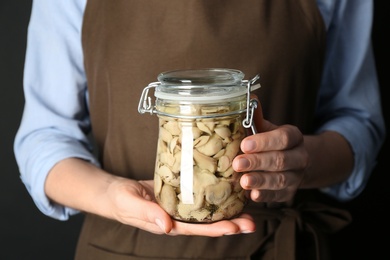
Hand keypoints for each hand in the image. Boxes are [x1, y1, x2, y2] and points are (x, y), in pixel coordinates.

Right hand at [106, 179, 255, 235]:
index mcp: (167, 224)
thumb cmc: (121, 200)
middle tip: (252, 222)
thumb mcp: (130, 204)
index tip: (234, 228)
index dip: (215, 229)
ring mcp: (180, 208)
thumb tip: (166, 226)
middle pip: (207, 224)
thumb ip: (147, 214)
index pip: (196, 229)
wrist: (117, 193)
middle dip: (230, 224)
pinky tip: (227, 192)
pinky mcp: (180, 196)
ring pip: (207, 212)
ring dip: (227, 212)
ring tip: (248, 210)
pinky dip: (214, 197)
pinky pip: (200, 199)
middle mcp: (178, 219)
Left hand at [232, 96, 307, 202]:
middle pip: (281, 160)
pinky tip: (252, 196)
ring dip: (261, 181)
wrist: (294, 162)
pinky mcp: (289, 193)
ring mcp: (296, 177)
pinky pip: (278, 196)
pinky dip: (265, 196)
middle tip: (238, 163)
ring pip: (280, 180)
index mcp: (293, 137)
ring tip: (243, 182)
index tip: (245, 144)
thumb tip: (250, 97)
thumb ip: (257, 117)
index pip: (283, 138)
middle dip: (258, 162)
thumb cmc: (272, 142)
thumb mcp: (266, 128)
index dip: (264, 141)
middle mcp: (299, 157)